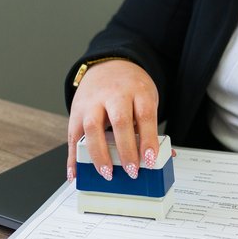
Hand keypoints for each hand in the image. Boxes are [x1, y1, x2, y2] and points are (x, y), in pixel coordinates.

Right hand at [67, 59, 161, 181]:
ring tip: (107, 173)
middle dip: (126, 149)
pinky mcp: (76, 111)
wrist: (108, 65)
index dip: (148, 139)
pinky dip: (72, 157)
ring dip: (99, 154)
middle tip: (132, 170)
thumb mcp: (146, 99)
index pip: (144, 115)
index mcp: (137, 90)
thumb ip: (150, 127)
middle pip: (119, 120)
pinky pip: (72, 136)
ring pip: (92, 126)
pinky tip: (75, 172)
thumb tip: (165, 157)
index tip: (150, 159)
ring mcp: (92, 102)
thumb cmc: (130, 88)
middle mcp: (114, 94)